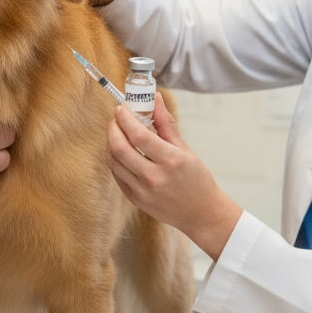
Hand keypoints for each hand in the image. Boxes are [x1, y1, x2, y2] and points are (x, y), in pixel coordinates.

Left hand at [106, 93, 241, 259]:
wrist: (200, 213)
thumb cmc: (196, 180)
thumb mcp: (185, 150)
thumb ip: (166, 124)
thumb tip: (155, 99)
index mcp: (171, 161)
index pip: (139, 136)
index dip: (126, 119)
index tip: (122, 108)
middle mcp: (155, 178)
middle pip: (121, 148)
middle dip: (113, 128)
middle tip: (116, 118)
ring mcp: (142, 191)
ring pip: (114, 162)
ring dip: (111, 142)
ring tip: (117, 132)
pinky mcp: (135, 200)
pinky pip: (117, 175)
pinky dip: (115, 159)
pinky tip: (121, 150)